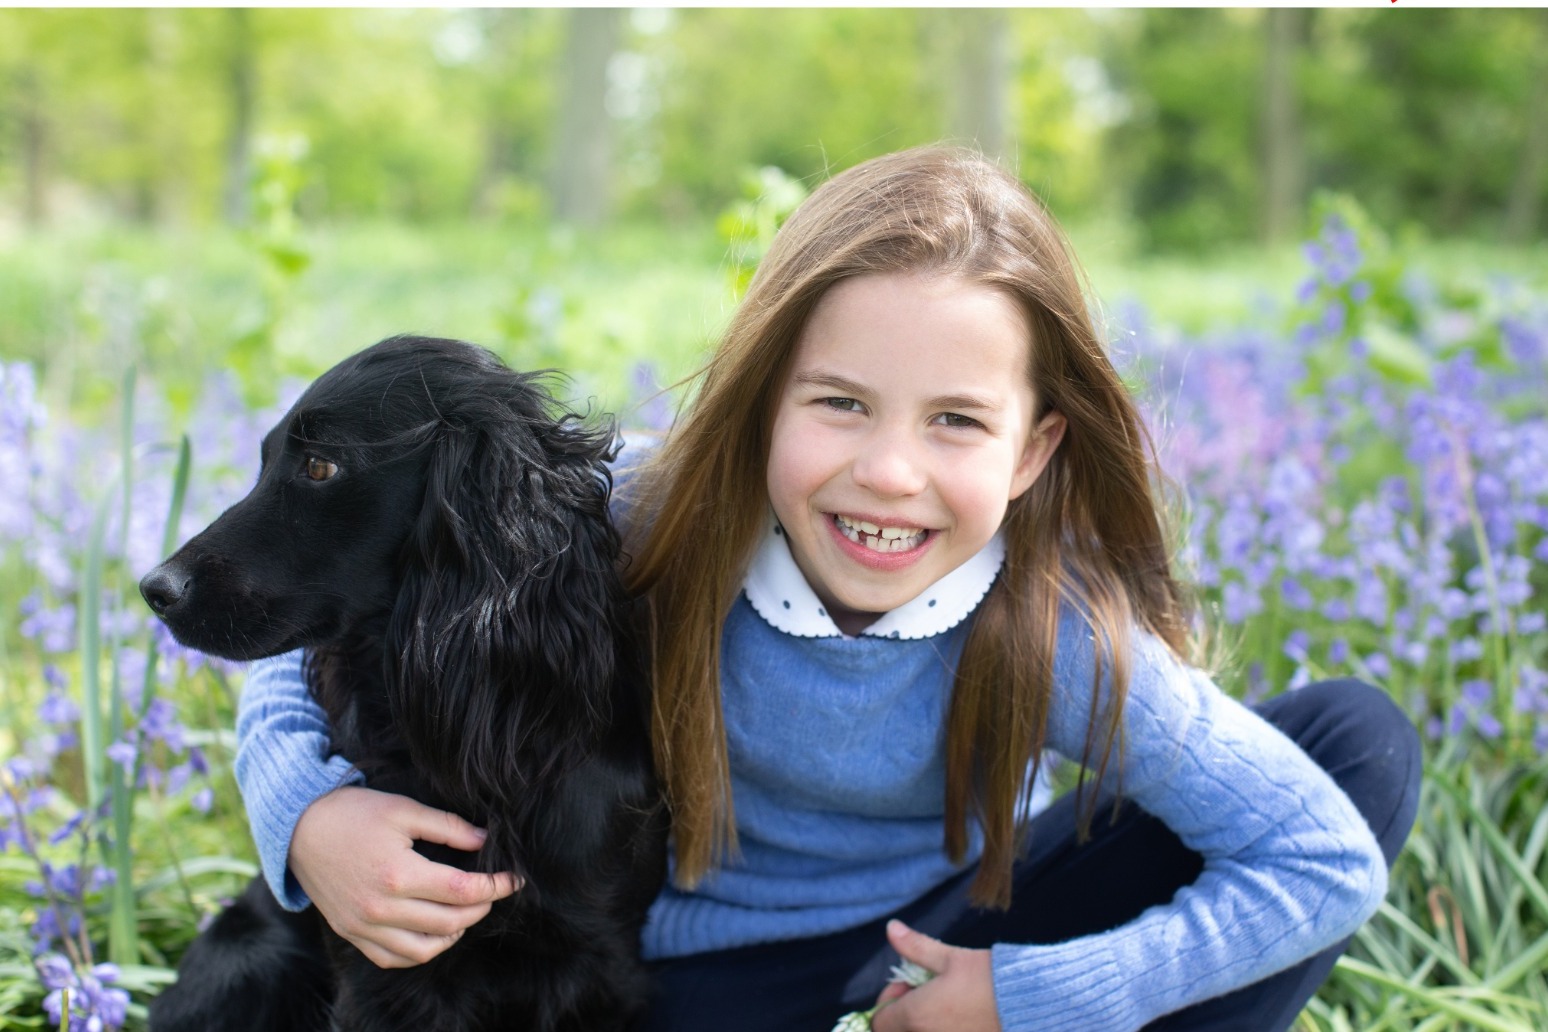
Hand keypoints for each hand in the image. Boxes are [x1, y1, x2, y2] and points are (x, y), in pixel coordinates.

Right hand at [289, 786, 521, 968]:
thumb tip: (485, 840)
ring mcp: (364, 926)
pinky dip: (420, 950)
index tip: (514, 879)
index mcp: (398, 874)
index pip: (462, 891)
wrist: (299, 829)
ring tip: (466, 912)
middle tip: (492, 891)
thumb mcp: (404, 809)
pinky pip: (393, 959)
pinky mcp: (352, 934)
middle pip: (449, 922)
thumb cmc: (353, 814)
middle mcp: (381, 908)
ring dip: (454, 933)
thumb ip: (448, 827)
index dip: (495, 886)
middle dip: (481, 907)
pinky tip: (434, 931)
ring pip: (424, 949)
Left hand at [870, 921, 1001, 1031]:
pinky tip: (962, 1019)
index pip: (880, 1021)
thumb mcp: (951, 958)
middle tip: (926, 995)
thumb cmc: (991, 981)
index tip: (910, 986)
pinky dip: (942, 1030)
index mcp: (916, 1016)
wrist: (1031, 1007)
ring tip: (945, 1006)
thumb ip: (915, 947)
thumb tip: (891, 928)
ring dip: (923, 1024)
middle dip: (904, 1014)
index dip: (889, 1001)